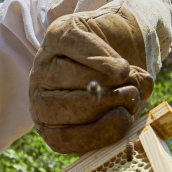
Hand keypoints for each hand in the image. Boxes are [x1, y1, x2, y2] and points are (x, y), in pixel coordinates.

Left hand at [29, 5, 154, 153]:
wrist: (125, 36)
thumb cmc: (120, 83)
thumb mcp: (119, 111)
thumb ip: (117, 122)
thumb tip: (122, 119)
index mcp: (49, 121)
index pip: (59, 138)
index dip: (94, 134)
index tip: (124, 121)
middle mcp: (39, 91)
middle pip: (65, 107)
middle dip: (105, 104)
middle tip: (131, 97)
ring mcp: (44, 61)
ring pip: (76, 78)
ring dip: (113, 82)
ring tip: (132, 80)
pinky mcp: (58, 33)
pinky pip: (80, 49)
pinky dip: (104, 60)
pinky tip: (121, 66)